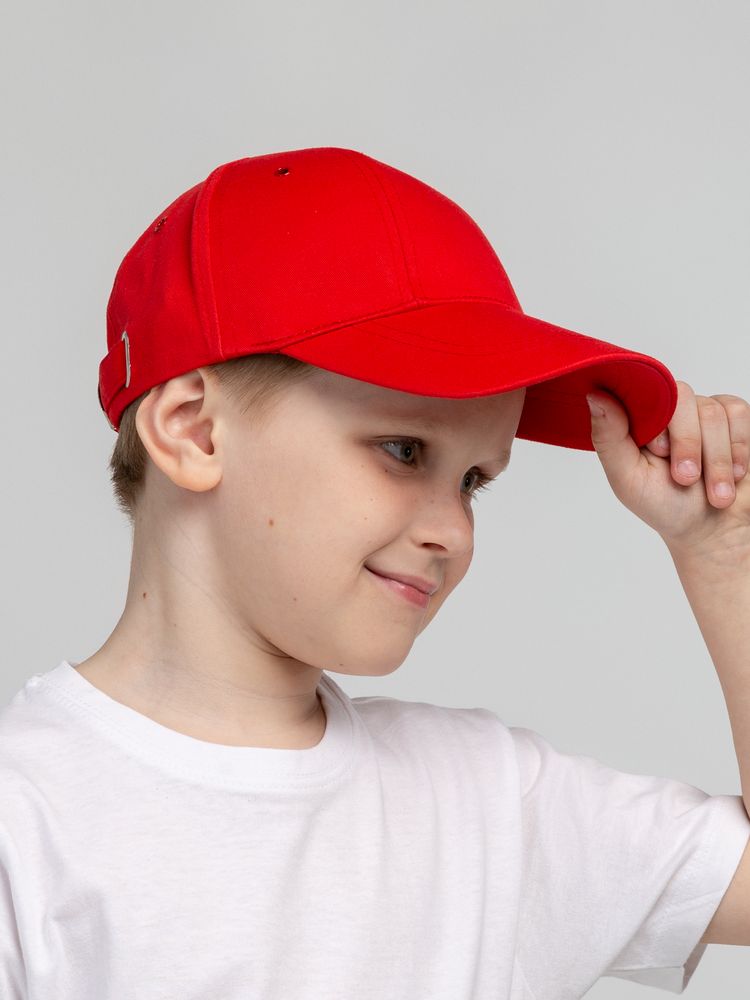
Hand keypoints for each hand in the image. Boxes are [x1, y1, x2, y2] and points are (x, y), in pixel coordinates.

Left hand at [586, 380, 749, 558]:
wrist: (712, 529)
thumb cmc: (665, 505)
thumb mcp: (628, 479)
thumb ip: (609, 438)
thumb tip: (595, 395)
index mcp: (640, 419)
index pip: (645, 393)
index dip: (658, 424)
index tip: (658, 453)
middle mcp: (670, 408)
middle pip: (684, 398)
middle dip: (688, 444)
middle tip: (686, 479)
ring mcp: (702, 410)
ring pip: (715, 412)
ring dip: (716, 459)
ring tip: (715, 492)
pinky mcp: (734, 417)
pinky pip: (739, 413)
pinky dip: (738, 449)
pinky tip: (734, 474)